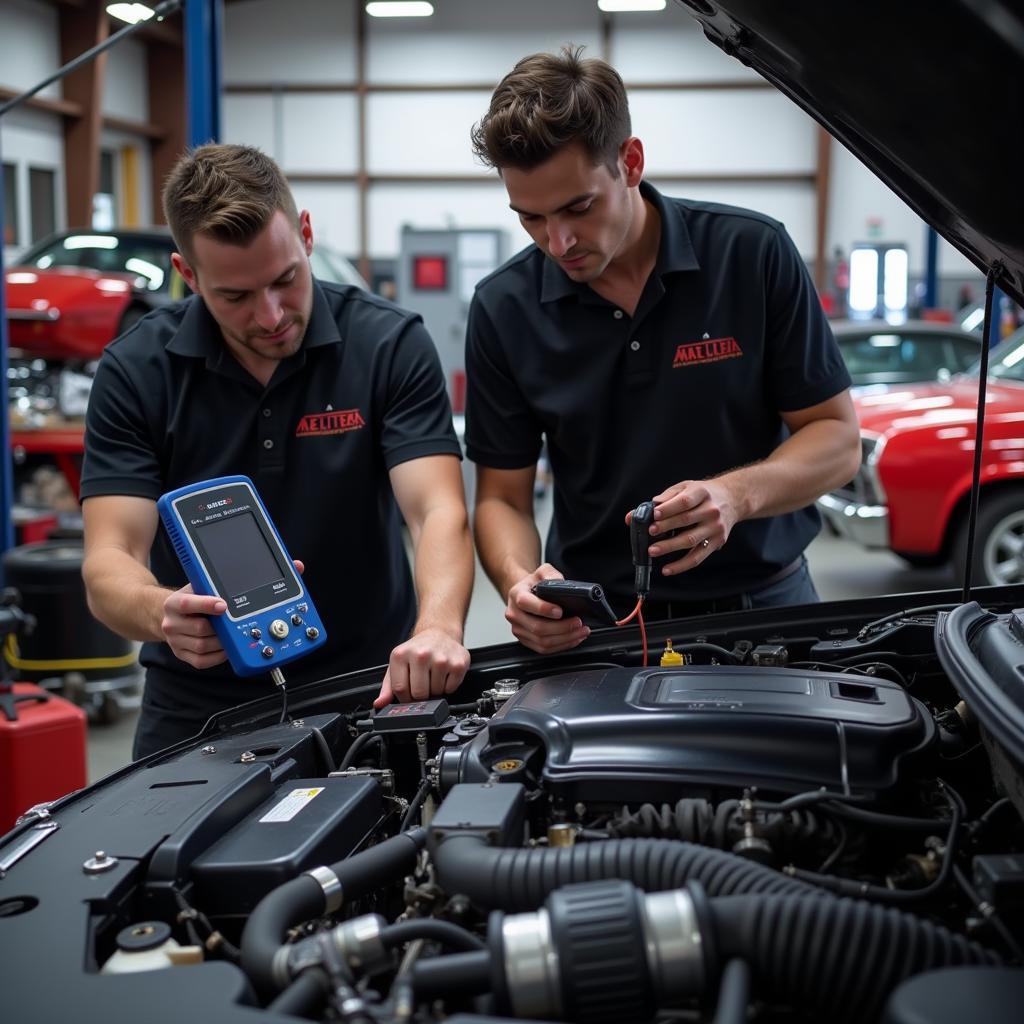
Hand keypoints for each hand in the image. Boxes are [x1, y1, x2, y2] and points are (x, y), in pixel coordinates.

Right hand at [159, 559, 302, 670]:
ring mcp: (176, 641)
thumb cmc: (196, 596)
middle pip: (201, 629)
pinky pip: (203, 661)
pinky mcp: (182, 655)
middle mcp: (173, 622)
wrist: (168, 614)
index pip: (189, 603)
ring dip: (224, 643)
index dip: (206, 604)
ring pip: (204, 646)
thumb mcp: (209, 582)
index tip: (224, 605)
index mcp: (177, 601)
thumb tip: (294, 566)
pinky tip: (230, 648)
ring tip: (237, 634)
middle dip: (223, 628)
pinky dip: (219, 656)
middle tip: (238, 623)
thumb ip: (241, 576)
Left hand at [374, 627, 470, 707]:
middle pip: (419, 694)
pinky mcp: (458, 663)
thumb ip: (388, 686)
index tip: (409, 694)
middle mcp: (421, 655)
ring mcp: (441, 659)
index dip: (404, 697)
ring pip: (436, 693)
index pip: (400, 689)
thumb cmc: (417, 651)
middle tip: (423, 683)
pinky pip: (451, 689)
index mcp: (401, 655)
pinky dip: (448, 687)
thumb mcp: (398, 664)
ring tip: (433, 676)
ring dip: (435, 690)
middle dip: (421, 695)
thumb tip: (380, 703)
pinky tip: (444, 674)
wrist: (439, 633)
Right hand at [505, 563, 589, 653]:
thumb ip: (551, 574)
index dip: (544, 609)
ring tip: (581, 631)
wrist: (523, 594)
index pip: (526, 603)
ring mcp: (519, 629)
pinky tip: (573, 638)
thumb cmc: (533, 584)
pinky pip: (544, 649)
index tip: (561, 611)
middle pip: (538, 628)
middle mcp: (514, 614)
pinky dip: (561, 646)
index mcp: (516, 595)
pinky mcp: (526, 640)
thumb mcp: (542, 571)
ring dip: (565, 639)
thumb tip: (561, 584)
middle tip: (578, 622)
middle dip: (562, 628)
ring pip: (542, 642)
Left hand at [625, 480, 738, 576]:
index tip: (654, 514)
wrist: (732, 499)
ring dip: (670, 547)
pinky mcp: (717, 542)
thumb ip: (661, 499)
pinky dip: (681, 565)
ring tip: (652, 550)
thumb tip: (634, 515)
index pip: (685, 501)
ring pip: (691, 540)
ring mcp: (715, 528)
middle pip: (686, 520)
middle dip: (666, 527)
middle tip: (650, 532)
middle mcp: (711, 510)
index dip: (669, 508)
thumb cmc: (702, 494)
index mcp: (702, 492)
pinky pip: (697, 557)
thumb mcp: (685, 488)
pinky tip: (667, 569)